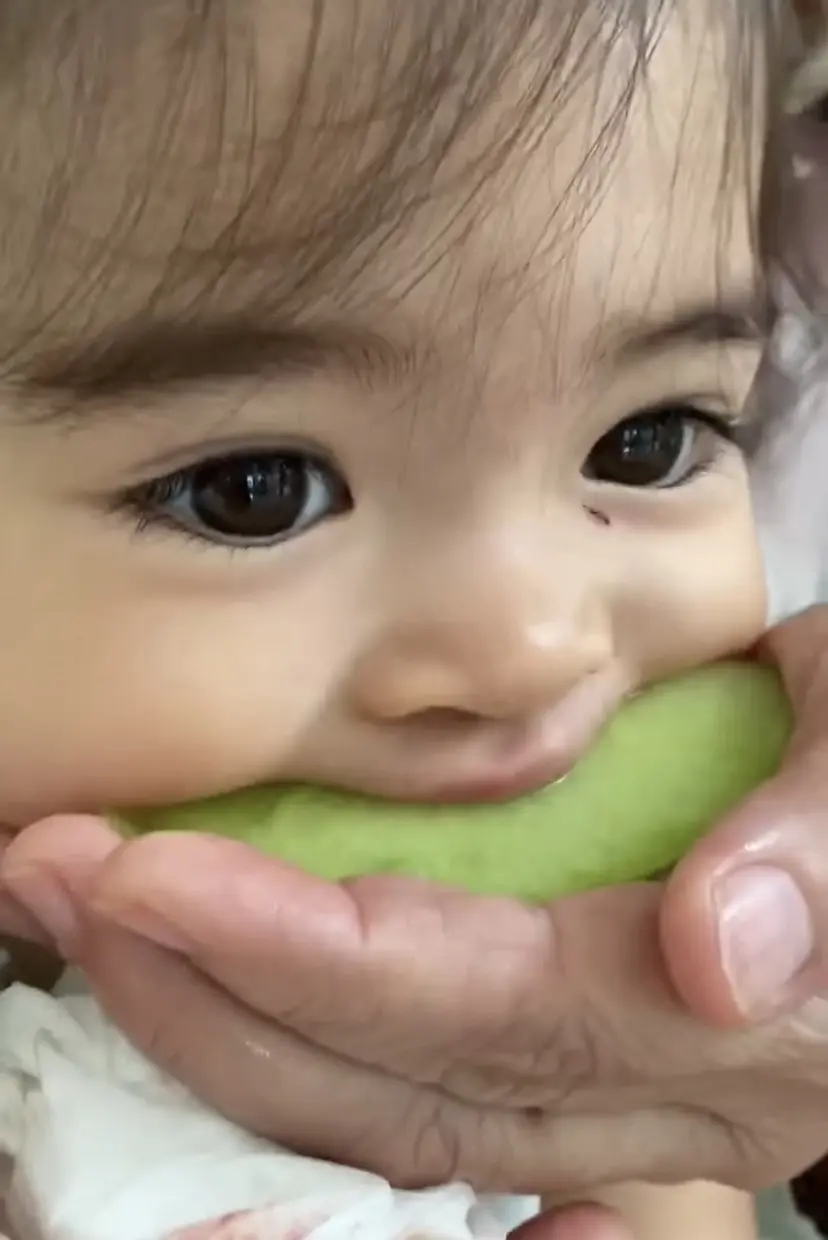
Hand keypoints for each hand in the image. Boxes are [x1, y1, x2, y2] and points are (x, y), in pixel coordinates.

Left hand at [4, 608, 827, 1201]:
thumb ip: (816, 841)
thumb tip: (720, 955)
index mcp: (734, 1013)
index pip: (476, 1003)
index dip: (307, 955)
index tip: (153, 877)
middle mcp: (666, 1099)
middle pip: (399, 1088)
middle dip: (206, 997)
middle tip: (63, 882)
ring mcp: (622, 1118)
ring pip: (386, 1122)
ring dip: (216, 1031)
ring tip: (94, 927)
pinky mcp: (585, 1093)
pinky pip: (415, 1111)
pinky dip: (286, 1058)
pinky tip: (193, 989)